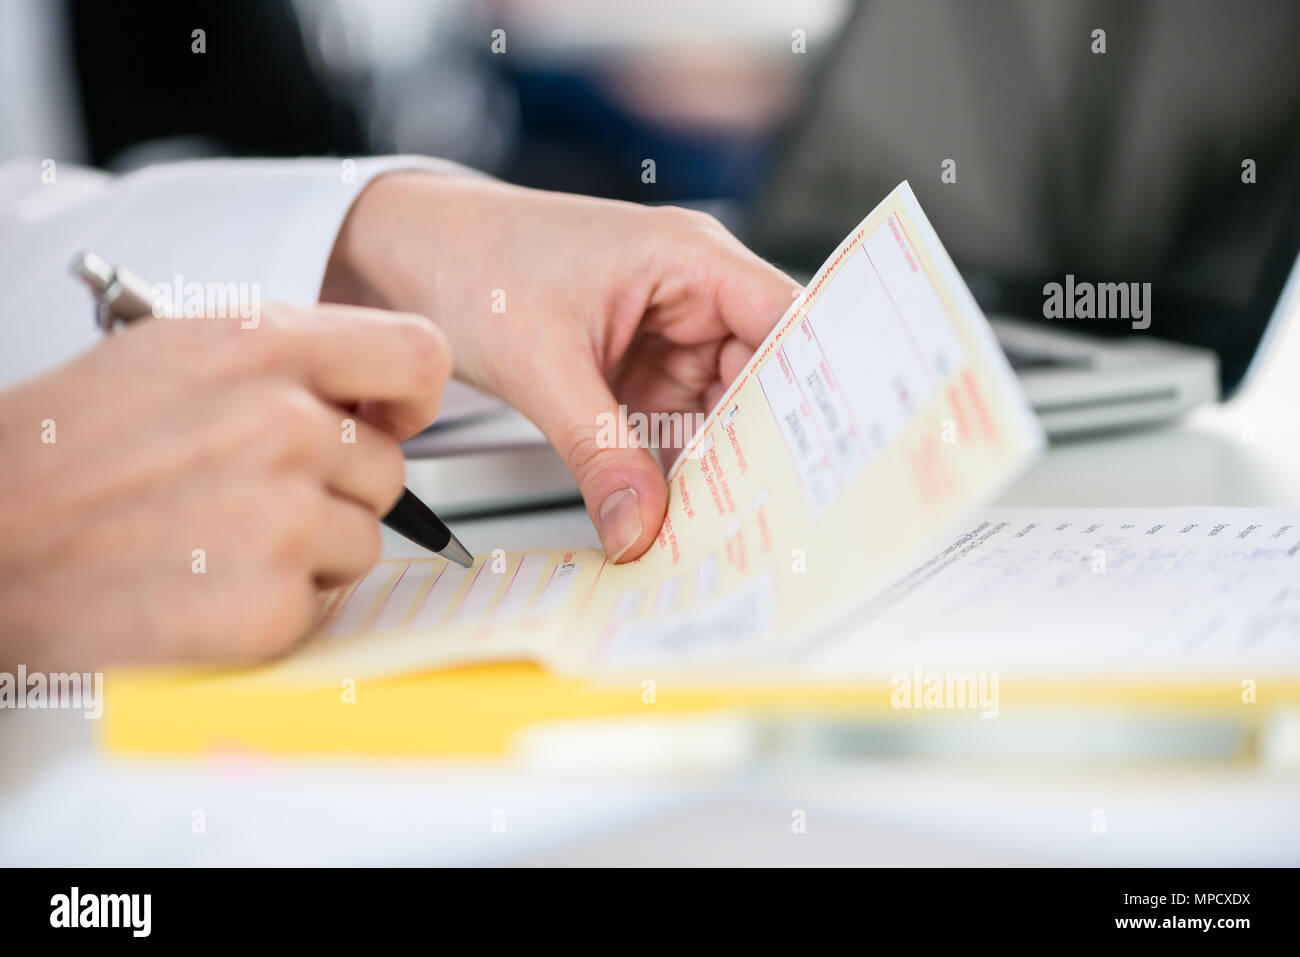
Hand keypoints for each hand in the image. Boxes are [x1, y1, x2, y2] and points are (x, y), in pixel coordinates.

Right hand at [0, 304, 449, 668]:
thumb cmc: (58, 454)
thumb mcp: (171, 355)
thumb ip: (282, 364)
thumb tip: (366, 394)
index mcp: (260, 345)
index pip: (416, 355)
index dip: (410, 397)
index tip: (389, 420)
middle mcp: (284, 425)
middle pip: (389, 466)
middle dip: (338, 487)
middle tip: (253, 497)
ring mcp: (284, 517)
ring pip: (363, 540)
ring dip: (310, 550)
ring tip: (216, 540)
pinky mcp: (272, 603)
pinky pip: (326, 603)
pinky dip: (279, 605)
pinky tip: (206, 585)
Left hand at [325, 173, 798, 561]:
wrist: (400, 256)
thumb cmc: (470, 260)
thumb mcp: (542, 363)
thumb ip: (596, 449)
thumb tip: (639, 525)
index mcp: (687, 258)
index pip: (784, 323)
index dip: (810, 389)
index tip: (821, 458)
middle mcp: (688, 293)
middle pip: (759, 378)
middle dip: (760, 447)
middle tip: (768, 516)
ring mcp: (663, 334)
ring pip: (718, 410)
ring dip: (716, 464)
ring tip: (724, 523)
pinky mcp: (634, 369)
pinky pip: (674, 425)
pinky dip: (674, 466)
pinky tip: (675, 507)